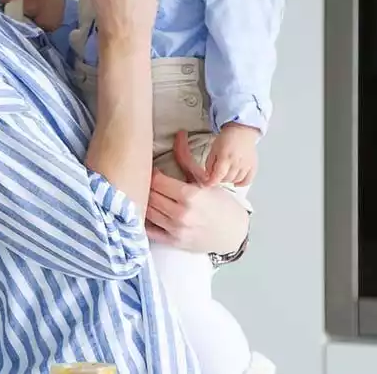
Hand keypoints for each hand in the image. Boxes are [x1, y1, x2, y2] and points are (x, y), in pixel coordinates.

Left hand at [144, 131, 250, 253]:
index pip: (157, 181)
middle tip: (146, 181)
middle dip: (146, 186)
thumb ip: (186, 158)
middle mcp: (181, 214)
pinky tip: (145, 211)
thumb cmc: (220, 203)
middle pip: (150, 195)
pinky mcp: (173, 242)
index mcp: (190, 196)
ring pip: (147, 211)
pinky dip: (144, 220)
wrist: (233, 232)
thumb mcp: (204, 179)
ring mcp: (176, 230)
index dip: (152, 174)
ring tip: (145, 194)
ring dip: (144, 201)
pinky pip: (149, 230)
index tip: (153, 171)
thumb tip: (178, 134)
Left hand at [203, 124, 258, 186]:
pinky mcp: (253, 166)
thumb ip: (210, 163)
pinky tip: (236, 181)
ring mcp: (246, 165)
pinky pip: (248, 180)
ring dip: (229, 179)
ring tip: (226, 174)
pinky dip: (241, 183)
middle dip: (219, 178)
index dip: (211, 182)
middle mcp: (237, 163)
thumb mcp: (214, 149)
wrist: (241, 131)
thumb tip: (209, 175)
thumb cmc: (226, 138)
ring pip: (236, 180)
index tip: (207, 183)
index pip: (218, 176)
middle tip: (217, 173)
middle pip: (226, 179)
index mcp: (225, 158)